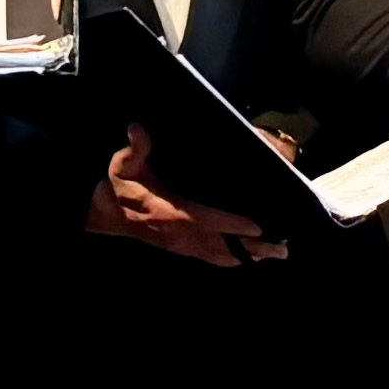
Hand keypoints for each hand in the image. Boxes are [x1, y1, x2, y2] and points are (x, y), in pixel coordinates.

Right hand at [87, 130, 282, 265]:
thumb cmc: (121, 187)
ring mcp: (182, 245)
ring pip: (220, 255)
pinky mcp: (182, 249)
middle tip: (282, 248)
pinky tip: (251, 257)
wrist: (106, 213)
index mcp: (171, 212)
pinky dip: (233, 258)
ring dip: (248, 256)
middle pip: (222, 245)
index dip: (232, 224)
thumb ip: (135, 149)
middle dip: (253, 248)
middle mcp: (180, 234)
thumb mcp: (123, 165)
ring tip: (276, 254)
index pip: (207, 220)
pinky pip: (212, 258)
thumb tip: (137, 129)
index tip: (258, 227)